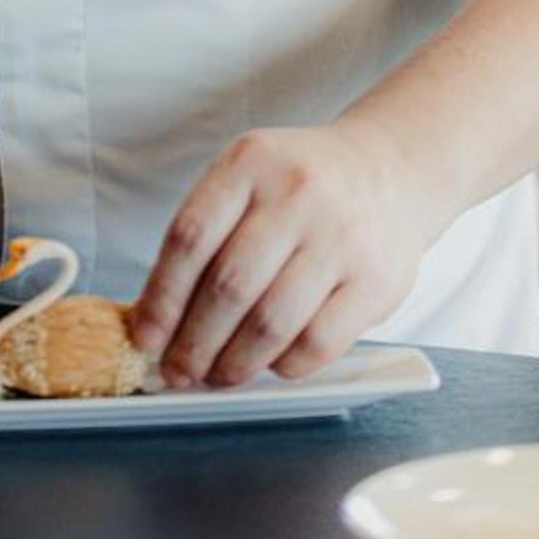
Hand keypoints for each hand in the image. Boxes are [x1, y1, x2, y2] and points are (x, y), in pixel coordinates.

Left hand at [127, 114, 439, 387]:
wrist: (391, 168)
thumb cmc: (302, 183)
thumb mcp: (250, 175)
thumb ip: (207, 232)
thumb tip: (158, 317)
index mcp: (251, 162)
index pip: (190, 237)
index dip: (161, 297)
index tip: (146, 337)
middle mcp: (296, 194)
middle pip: (227, 287)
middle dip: (193, 343)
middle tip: (177, 370)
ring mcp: (340, 237)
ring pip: (269, 322)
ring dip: (233, 364)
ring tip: (217, 376)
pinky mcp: (375, 281)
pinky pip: (317, 344)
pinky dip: (284, 366)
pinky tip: (270, 364)